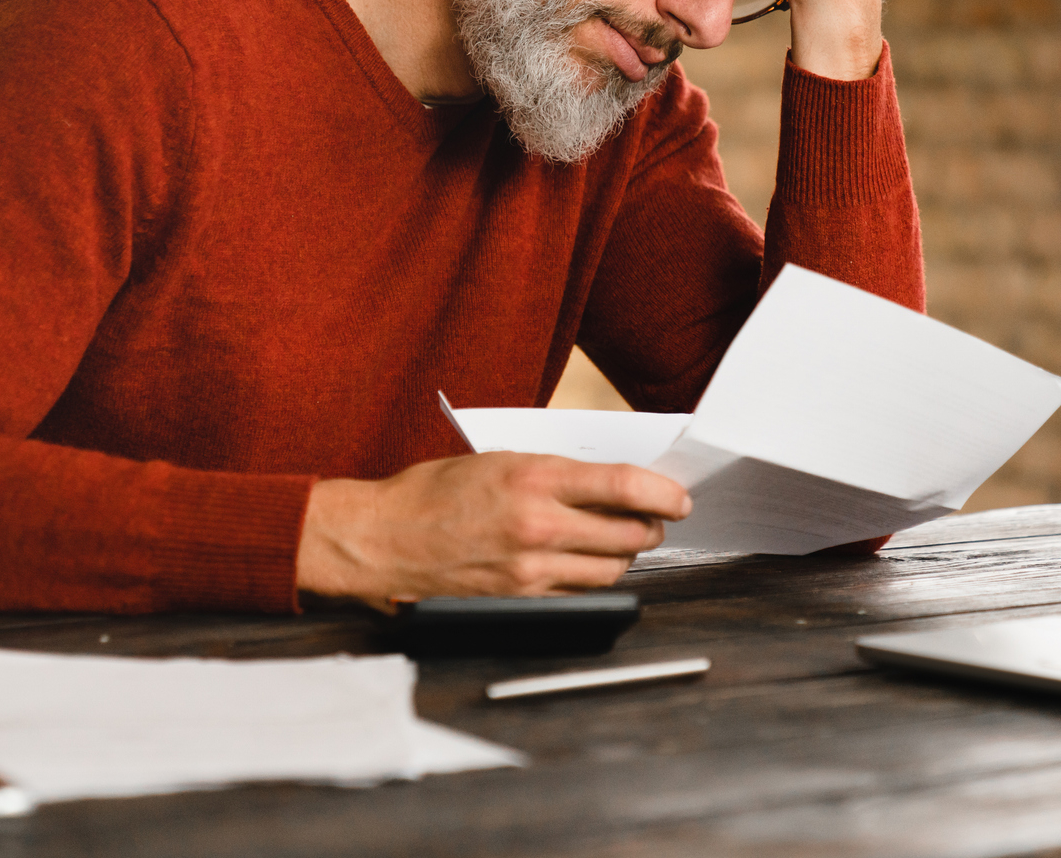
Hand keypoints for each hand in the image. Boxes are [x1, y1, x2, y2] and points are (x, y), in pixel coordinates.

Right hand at [294, 453, 691, 611]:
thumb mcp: (498, 459)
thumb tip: (609, 482)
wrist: (379, 541)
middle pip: (630, 534)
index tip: (680, 497)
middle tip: (654, 517)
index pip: (624, 486)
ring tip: (617, 540)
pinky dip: (592, 577)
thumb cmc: (432, 493)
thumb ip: (555, 472)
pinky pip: (580, 592)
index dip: (665, 493)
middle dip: (651, 525)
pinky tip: (583, 563)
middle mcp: (538, 526)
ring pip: (613, 569)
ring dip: (625, 555)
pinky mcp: (521, 600)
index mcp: (534, 478)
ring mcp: (531, 569)